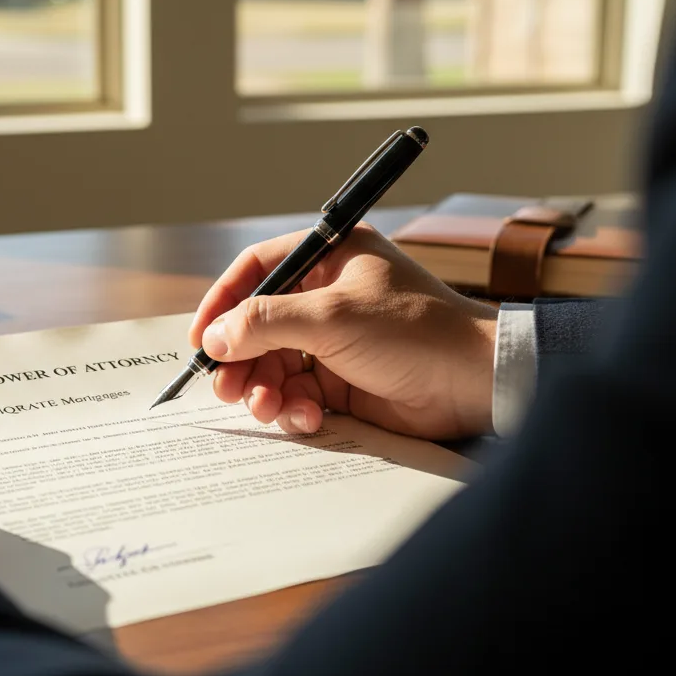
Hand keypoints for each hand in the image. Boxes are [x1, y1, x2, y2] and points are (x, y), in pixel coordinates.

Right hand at [189, 224, 497, 439]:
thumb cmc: (412, 331)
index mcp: (329, 258)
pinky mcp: (343, 382)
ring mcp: (334, 341)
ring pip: (273, 365)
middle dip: (240, 359)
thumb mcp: (331, 317)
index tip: (201, 338)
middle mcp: (327, 296)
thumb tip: (214, 337)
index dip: (223, 302)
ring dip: (263, 389)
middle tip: (225, 387)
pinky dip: (293, 408)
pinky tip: (306, 418)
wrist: (475, 384)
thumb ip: (265, 323)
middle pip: (258, 326)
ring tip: (267, 407)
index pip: (257, 271)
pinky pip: (298, 394)